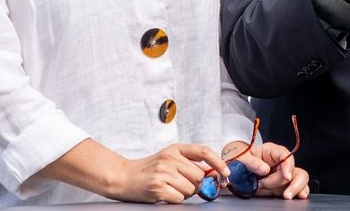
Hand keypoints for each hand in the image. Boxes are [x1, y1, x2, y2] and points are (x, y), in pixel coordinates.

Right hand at [110, 143, 229, 202]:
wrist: (123, 176)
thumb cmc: (148, 169)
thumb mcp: (168, 158)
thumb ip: (188, 161)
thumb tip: (210, 171)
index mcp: (174, 149)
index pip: (203, 151)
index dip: (218, 162)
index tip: (225, 172)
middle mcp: (170, 158)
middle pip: (199, 175)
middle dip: (195, 185)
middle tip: (182, 185)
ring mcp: (163, 173)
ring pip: (191, 189)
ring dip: (185, 193)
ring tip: (171, 188)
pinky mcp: (158, 187)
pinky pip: (179, 198)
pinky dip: (175, 200)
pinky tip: (165, 194)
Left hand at [231, 141, 308, 199]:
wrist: (238, 170)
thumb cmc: (241, 160)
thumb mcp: (241, 158)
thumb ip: (252, 162)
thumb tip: (265, 169)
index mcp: (271, 151)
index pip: (284, 154)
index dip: (288, 165)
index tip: (286, 176)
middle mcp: (280, 162)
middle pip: (292, 169)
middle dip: (283, 181)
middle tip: (266, 185)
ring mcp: (283, 174)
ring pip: (300, 178)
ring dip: (295, 188)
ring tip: (286, 196)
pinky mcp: (283, 185)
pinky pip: (298, 188)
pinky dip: (299, 192)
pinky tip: (299, 197)